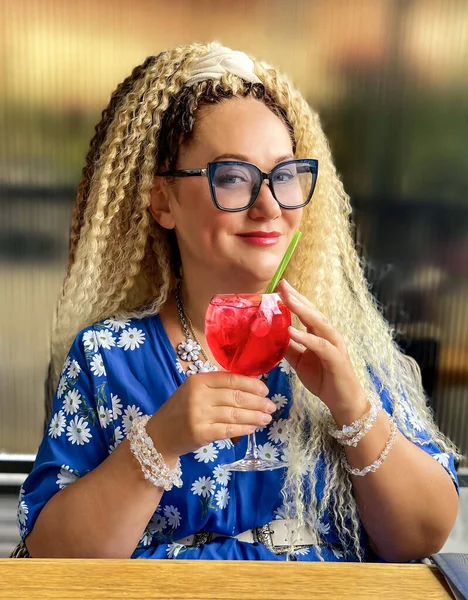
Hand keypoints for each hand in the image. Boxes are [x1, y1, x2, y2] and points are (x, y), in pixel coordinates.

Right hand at [147, 372, 274, 459]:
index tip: (265, 390)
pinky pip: (229, 429)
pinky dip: (243, 428)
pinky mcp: (201, 433)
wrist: (159, 436)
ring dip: (255, 416)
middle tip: (271, 406)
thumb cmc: (180, 410)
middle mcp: (198, 395)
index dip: (251, 384)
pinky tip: (253, 428)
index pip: (231, 379)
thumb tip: (250, 387)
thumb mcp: (194, 391)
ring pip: (235, 414)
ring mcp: (199, 415)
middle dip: (258, 402)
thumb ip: (216, 386)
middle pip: (236, 397)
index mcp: (198, 380)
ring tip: (267, 418)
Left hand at [278, 280, 365, 415]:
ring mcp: (334, 345)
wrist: (342, 401)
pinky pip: (320, 345)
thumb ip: (288, 347)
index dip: (294, 298)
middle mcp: (328, 335)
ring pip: (319, 323)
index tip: (279, 286)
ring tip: (287, 300)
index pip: (306, 311)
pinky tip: (292, 331)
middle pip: (312, 311)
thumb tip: (271, 336)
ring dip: (303, 311)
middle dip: (297, 297)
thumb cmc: (323, 378)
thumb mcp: (299, 361)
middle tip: (282, 284)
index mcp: (319, 333)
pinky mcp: (336, 359)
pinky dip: (307, 337)